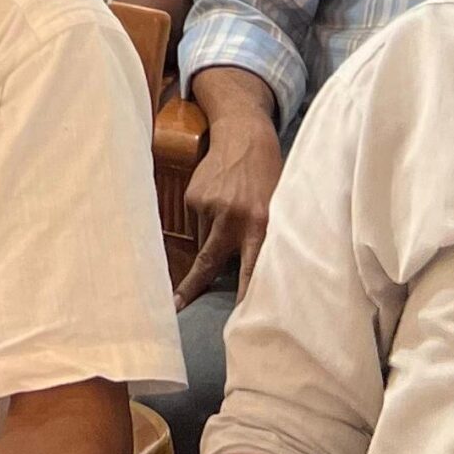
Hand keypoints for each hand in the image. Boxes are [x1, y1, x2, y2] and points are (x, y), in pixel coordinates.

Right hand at [174, 118, 282, 305]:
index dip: (246, 294)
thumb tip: (250, 269)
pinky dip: (207, 217)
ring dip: (213, 237)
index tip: (237, 318)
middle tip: (176, 306)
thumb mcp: (276, 206)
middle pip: (208, 262)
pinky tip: (219, 198)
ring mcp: (210, 207)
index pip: (253, 267)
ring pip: (206, 239)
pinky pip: (198, 220)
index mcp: (261, 223)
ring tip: (229, 211)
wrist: (244, 135)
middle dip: (193, 286)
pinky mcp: (194, 198)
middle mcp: (233, 218)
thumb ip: (264, 234)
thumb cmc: (268, 175)